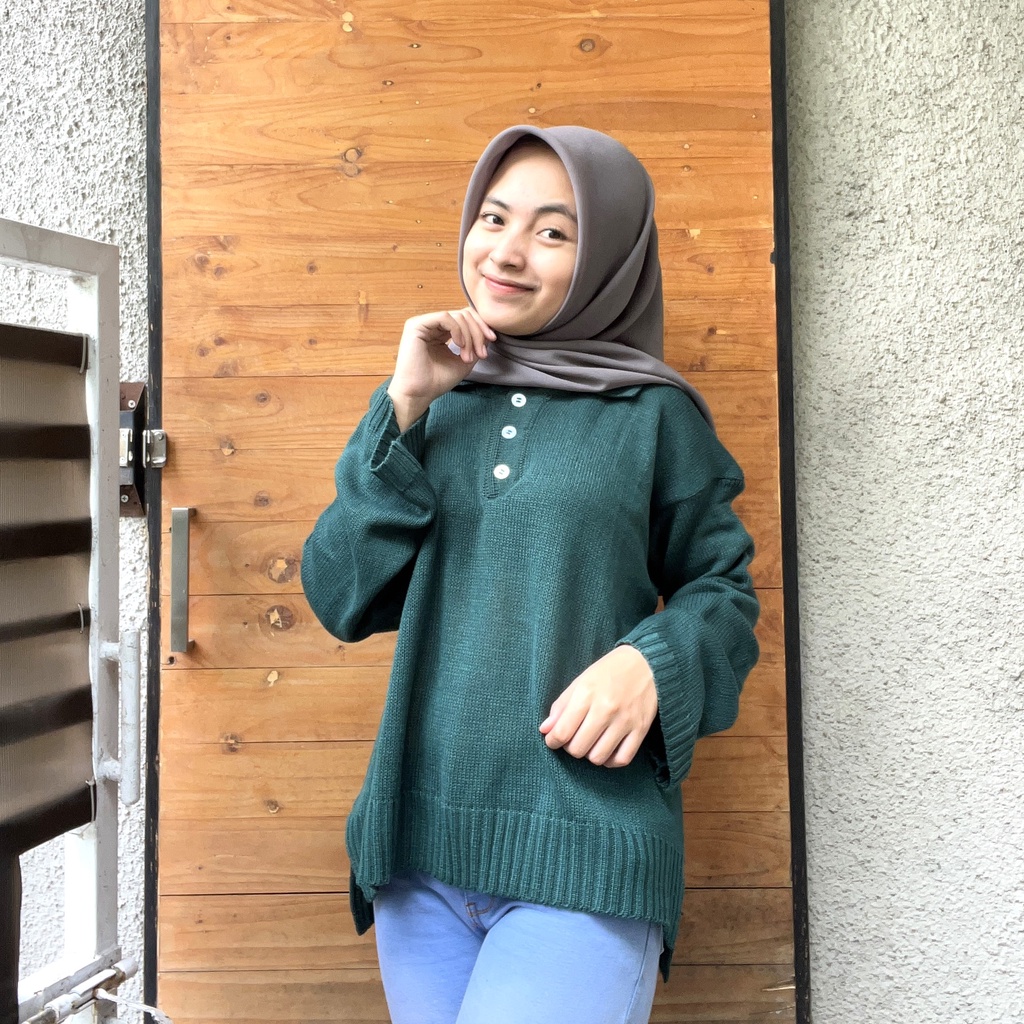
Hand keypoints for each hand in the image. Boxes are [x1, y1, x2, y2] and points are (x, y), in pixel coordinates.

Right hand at [388, 307, 494, 429]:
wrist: (419, 394)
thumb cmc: (437, 382)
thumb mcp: (464, 362)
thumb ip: (475, 346)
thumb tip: (488, 332)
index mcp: (441, 332)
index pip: (465, 318)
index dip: (481, 327)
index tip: (492, 340)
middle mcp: (432, 325)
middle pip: (464, 314)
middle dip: (478, 332)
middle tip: (481, 353)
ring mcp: (423, 324)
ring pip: (457, 316)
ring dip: (469, 336)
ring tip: (467, 357)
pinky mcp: (416, 325)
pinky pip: (445, 317)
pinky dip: (457, 330)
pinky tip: (459, 345)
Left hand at [540, 646, 657, 767]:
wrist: (645, 664)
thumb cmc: (608, 672)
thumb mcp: (580, 682)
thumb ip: (560, 707)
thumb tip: (545, 730)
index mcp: (586, 694)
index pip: (562, 732)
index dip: (552, 741)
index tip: (553, 739)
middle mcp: (606, 709)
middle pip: (578, 748)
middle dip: (571, 747)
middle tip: (574, 738)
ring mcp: (625, 721)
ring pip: (598, 757)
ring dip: (590, 754)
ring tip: (591, 742)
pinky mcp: (641, 730)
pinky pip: (622, 759)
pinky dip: (610, 761)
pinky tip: (606, 750)